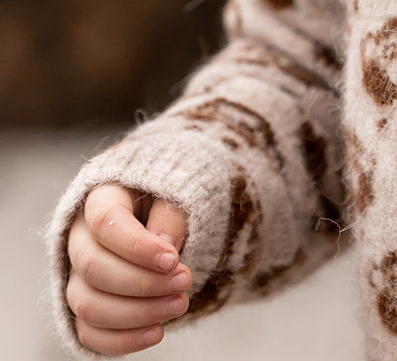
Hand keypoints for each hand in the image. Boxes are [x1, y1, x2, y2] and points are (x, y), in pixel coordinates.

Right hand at [66, 184, 191, 354]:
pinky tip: (157, 332)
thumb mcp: (177, 192)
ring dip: (136, 313)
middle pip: (93, 267)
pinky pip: (89, 333)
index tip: (173, 260)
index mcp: (100, 197)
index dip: (137, 246)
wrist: (167, 221)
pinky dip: (122, 340)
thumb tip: (164, 245)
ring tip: (178, 305)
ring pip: (87, 304)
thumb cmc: (170, 202)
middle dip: (142, 282)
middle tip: (184, 282)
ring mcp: (77, 275)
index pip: (105, 222)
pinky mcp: (84, 307)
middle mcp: (79, 237)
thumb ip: (170, 213)